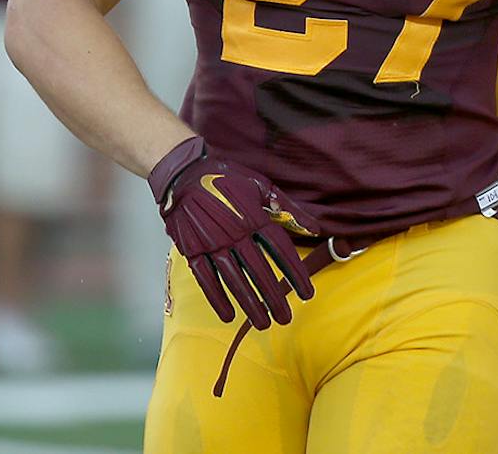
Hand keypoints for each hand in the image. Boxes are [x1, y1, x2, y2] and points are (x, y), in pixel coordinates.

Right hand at [148, 136, 316, 329]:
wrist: (182, 174)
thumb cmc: (225, 177)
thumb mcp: (260, 185)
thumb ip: (287, 209)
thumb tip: (314, 229)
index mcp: (254, 216)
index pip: (280, 250)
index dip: (295, 273)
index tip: (307, 294)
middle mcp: (234, 233)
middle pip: (259, 271)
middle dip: (274, 297)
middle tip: (286, 317)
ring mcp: (212, 243)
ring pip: (234, 279)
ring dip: (249, 303)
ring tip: (264, 323)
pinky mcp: (192, 250)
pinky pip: (206, 279)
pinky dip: (216, 298)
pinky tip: (228, 315)